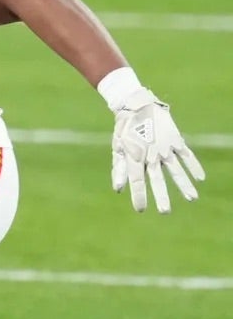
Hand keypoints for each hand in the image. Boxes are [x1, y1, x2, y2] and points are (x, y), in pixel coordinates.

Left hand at [110, 88, 205, 212]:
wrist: (137, 105)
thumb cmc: (125, 130)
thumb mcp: (118, 148)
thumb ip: (119, 169)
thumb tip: (118, 189)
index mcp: (134, 157)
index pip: (137, 181)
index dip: (138, 196)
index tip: (140, 210)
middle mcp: (150, 154)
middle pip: (156, 179)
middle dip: (161, 196)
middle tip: (165, 212)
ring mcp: (164, 147)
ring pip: (175, 169)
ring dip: (184, 184)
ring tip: (192, 198)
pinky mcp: (175, 139)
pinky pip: (186, 155)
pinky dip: (194, 165)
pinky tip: (200, 178)